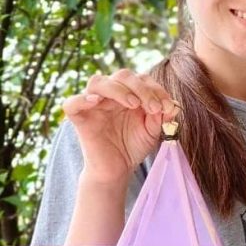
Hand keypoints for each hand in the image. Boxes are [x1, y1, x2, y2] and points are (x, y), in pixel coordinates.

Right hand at [62, 70, 177, 184]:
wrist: (118, 169)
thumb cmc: (134, 145)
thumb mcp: (153, 130)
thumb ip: (161, 116)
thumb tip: (173, 105)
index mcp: (129, 93)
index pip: (142, 79)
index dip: (157, 90)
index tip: (167, 108)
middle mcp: (111, 95)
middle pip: (122, 76)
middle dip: (142, 88)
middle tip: (154, 108)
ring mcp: (93, 105)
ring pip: (98, 82)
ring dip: (118, 89)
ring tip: (133, 104)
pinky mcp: (80, 119)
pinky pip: (71, 103)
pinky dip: (82, 99)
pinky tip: (96, 101)